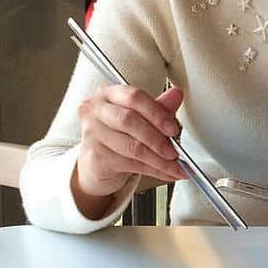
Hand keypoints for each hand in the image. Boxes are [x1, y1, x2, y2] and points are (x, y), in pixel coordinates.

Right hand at [72, 84, 185, 216]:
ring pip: (132, 147)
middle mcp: (96, 110)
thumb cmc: (117, 134)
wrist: (97, 161)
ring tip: (175, 166)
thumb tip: (176, 95)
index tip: (173, 128)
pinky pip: (130, 164)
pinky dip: (153, 171)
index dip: (157, 113)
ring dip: (159, 160)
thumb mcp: (139, 117)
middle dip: (157, 139)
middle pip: (129, 121)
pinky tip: (166, 173)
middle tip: (174, 151)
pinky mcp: (95, 157)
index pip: (134, 97)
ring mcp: (92, 134)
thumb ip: (158, 106)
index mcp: (108, 94)